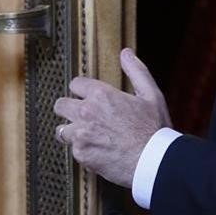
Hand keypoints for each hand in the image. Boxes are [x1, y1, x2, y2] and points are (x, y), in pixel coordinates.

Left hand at [53, 48, 172, 187]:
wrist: (153, 161)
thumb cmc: (154, 129)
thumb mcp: (151, 95)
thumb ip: (136, 71)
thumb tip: (126, 53)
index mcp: (101, 95)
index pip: (75, 83)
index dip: (82, 89)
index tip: (87, 95)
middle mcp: (86, 113)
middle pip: (60, 105)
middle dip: (69, 108)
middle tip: (80, 115)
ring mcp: (81, 135)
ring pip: (61, 129)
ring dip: (71, 130)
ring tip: (87, 135)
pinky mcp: (81, 154)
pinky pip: (72, 149)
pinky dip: (82, 149)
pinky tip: (97, 149)